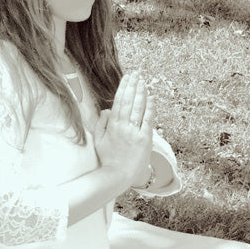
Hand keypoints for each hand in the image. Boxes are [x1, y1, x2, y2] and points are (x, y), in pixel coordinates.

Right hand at [93, 73, 153, 189]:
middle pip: (129, 101)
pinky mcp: (144, 139)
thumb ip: (101, 124)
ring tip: (143, 81)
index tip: (127, 77)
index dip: (123, 88)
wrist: (117, 175)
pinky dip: (150, 108)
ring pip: (138, 107)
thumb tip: (107, 110)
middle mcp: (123, 126)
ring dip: (141, 93)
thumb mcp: (98, 141)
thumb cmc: (107, 159)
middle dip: (133, 85)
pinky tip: (151, 98)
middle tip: (137, 74)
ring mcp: (134, 132)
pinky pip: (148, 120)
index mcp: (112, 125)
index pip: (118, 101)